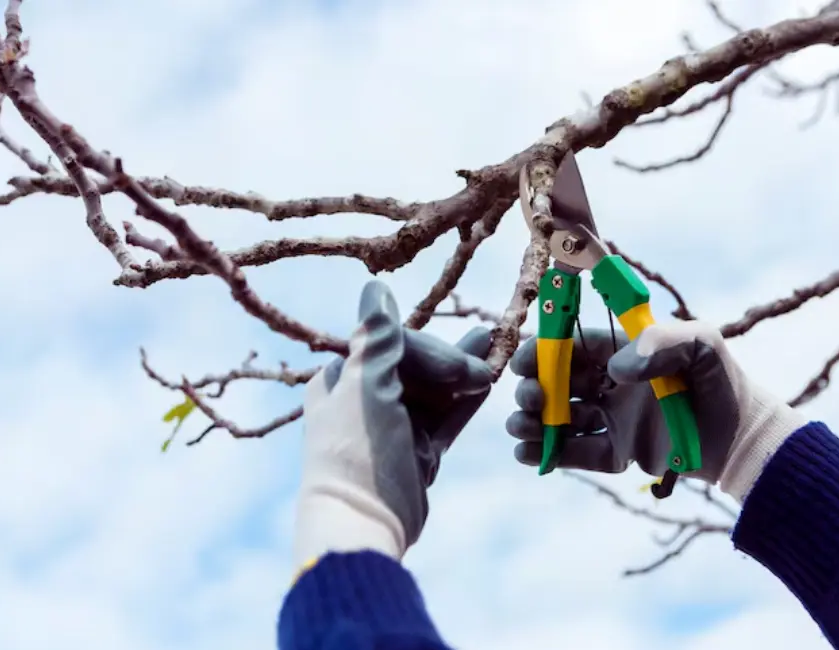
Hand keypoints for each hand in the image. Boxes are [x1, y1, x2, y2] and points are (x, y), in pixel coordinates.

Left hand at [293, 280, 492, 569]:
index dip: (427, 349)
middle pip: (416, 364)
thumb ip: (376, 339)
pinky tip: (490, 382)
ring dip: (464, 372)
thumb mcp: (366, 388)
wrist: (362, 524)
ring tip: (497, 349)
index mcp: (341, 379)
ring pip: (435, 389)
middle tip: (482, 368)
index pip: (390, 344)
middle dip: (451, 361)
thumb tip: (375, 288)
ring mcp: (394, 426)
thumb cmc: (356, 450)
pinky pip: (445, 418)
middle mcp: (365, 398)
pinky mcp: (417, 451)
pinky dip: (466, 402)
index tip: (457, 366)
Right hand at [505, 320, 805, 501]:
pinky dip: (550, 454)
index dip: (542, 353)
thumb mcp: (699, 344)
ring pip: (560, 419)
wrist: (744, 438)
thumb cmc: (720, 381)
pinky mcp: (617, 454)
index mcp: (621, 353)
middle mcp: (609, 385)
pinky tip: (528, 454)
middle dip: (533, 390)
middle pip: (556, 384)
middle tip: (530, 399)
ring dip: (533, 422)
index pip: (570, 347)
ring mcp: (611, 420)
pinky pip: (577, 453)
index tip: (523, 363)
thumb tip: (615, 371)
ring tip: (520, 428)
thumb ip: (659, 342)